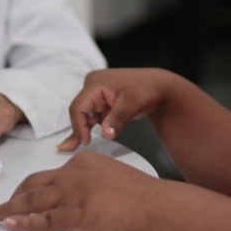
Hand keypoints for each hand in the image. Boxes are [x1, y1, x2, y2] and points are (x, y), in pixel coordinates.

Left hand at [0, 151, 157, 230]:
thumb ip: (91, 178)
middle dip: (15, 196)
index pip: (48, 173)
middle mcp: (72, 174)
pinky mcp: (76, 213)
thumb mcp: (110, 172)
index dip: (32, 186)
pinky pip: (43, 220)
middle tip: (2, 206)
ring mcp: (72, 193)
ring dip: (11, 209)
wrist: (150, 203)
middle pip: (34, 184)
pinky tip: (11, 225)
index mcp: (81, 161)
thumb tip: (81, 191)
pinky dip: (24, 223)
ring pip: (32, 201)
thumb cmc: (138, 192)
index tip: (24, 194)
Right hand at [57, 68, 173, 151]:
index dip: (78, 126)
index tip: (85, 142)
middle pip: (79, 111)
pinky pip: (93, 116)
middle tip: (73, 147)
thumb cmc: (145, 89)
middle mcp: (93, 86)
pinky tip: (88, 137)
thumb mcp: (131, 104)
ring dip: (86, 129)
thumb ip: (116, 120)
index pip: (78, 107)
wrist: (157, 87)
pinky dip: (92, 126)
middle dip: (80, 129)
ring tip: (82, 144)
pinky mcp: (102, 101)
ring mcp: (97, 93)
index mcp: (95, 83)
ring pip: (85, 115)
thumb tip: (105, 134)